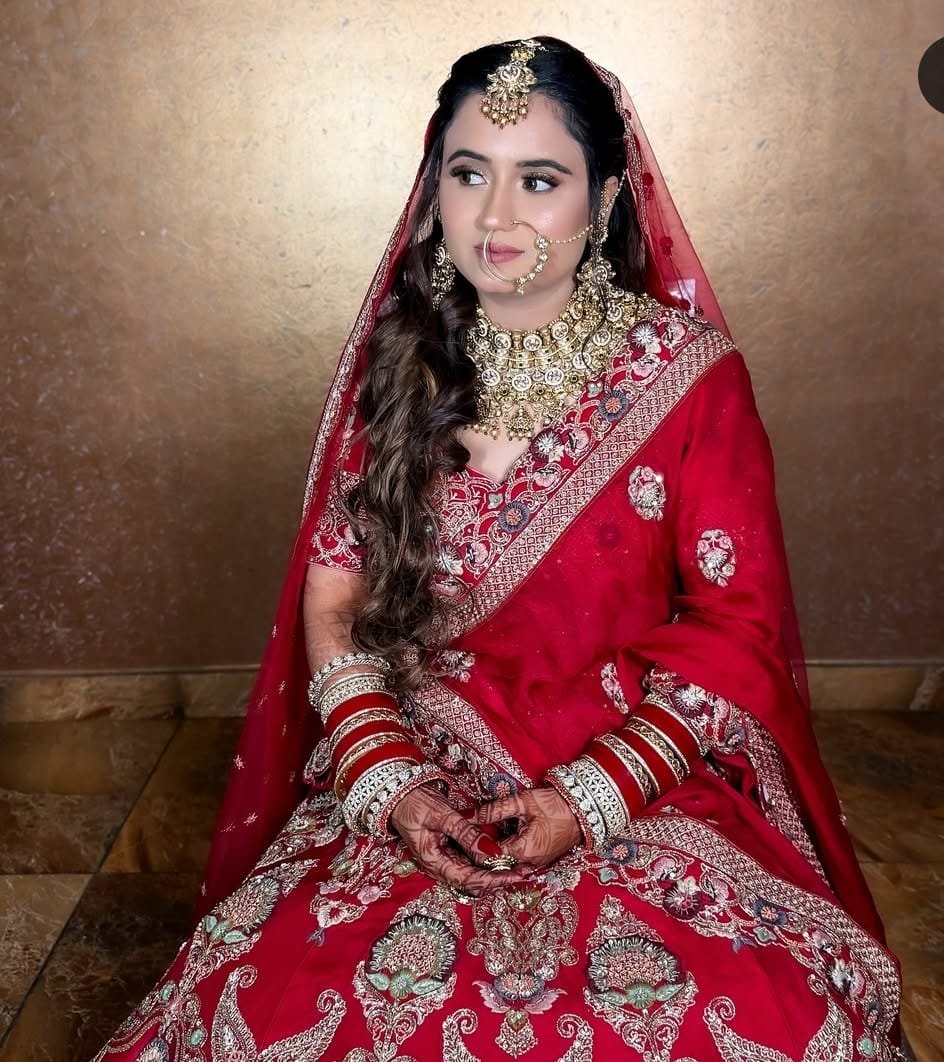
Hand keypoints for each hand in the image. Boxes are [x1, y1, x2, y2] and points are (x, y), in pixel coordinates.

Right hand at [389, 784, 530, 895]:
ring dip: (494, 872)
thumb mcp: (441, 816)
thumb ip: (465, 834)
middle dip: (497, 879)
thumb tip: (490, 851)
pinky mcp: (447, 851)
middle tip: (522, 873)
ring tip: (517, 867)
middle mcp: (439, 866)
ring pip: (472, 874)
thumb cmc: (415, 803)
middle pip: (472, 882)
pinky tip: (501, 858)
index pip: (468, 879)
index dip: (493, 879)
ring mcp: (443, 859)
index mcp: (434, 862)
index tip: (513, 876)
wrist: (398, 794)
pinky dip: (485, 862)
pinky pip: (468, 862)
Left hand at [473, 785, 580, 870]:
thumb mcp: (523, 802)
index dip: (477, 842)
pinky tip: (505, 835)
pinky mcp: (542, 858)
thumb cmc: (555, 804)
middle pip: (497, 861)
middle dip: (485, 846)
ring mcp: (537, 862)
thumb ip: (496, 809)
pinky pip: (519, 859)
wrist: (583, 807)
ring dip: (497, 848)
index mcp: (524, 851)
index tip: (468, 828)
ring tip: (488, 830)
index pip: (489, 855)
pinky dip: (509, 850)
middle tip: (475, 828)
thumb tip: (473, 815)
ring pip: (508, 862)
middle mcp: (530, 862)